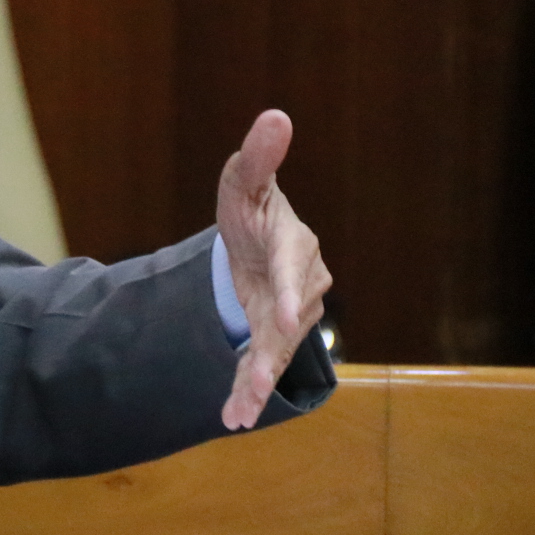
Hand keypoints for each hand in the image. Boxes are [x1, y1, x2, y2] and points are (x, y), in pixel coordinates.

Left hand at [215, 109, 331, 429]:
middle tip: (256, 377)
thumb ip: (258, 157)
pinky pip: (264, 364)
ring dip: (256, 381)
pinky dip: (249, 391)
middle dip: (270, 351)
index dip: (287, 293)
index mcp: (292, 245)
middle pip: (285, 321)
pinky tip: (233, 418)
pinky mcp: (275, 336)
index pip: (290, 269)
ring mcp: (290, 315)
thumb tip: (276, 115)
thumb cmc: (250, 205)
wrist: (254, 239)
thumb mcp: (244, 181)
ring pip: (276, 351)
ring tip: (236, 412)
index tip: (285, 317)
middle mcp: (301, 285)